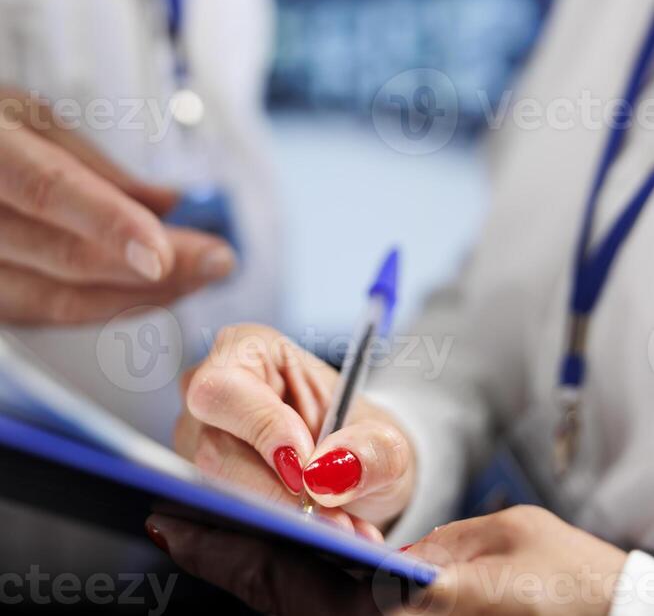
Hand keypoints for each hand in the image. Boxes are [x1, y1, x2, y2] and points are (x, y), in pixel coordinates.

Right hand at [0, 89, 234, 323]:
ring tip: (197, 280)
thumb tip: (169, 204)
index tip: (167, 253)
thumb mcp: (23, 116)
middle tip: (218, 260)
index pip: (46, 189)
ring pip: (53, 302)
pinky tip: (145, 295)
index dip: (108, 224)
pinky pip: (38, 315)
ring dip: (136, 298)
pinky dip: (98, 308)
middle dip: (154, 268)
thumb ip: (93, 164)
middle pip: (62, 257)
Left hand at [144, 507, 628, 615]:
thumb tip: (371, 552)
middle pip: (284, 608)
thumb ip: (426, 548)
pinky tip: (276, 563)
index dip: (230, 551)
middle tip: (175, 525)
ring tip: (210, 537)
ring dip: (254, 578)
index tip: (179, 523)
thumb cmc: (570, 586)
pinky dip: (293, 592)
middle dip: (226, 563)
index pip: (293, 584)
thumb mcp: (499, 545)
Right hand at [175, 324, 415, 531]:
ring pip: (217, 491)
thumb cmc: (358, 433)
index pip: (227, 389)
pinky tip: (321, 536)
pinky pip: (226, 517)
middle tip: (335, 521)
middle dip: (278, 494)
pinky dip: (276, 532)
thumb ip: (370, 448)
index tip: (305, 469)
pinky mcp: (201, 485)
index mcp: (248, 349)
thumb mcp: (384, 436)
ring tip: (340, 530)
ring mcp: (199, 440)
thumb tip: (327, 473)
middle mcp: (213, 391)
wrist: (356, 467)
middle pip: (215, 449)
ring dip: (282, 520)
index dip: (262, 429)